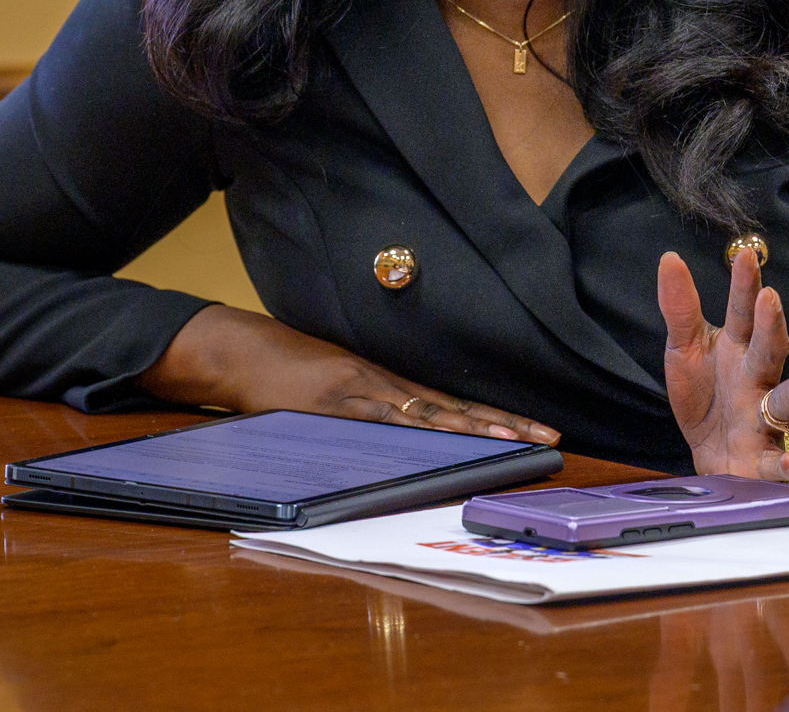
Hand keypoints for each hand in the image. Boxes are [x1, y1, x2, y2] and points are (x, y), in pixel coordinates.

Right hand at [138, 304, 557, 444]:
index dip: (493, 416)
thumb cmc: (284, 368)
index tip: (532, 429)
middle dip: (503, 422)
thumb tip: (402, 429)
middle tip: (548, 435)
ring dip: (472, 427)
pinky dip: (414, 428)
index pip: (452, 403)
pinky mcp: (334, 401)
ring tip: (512, 439)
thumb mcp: (334, 387)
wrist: (240, 348)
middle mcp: (383, 382)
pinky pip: (382, 418)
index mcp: (387, 380)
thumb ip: (367, 406)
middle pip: (454, 407)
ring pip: (428, 413)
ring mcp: (361, 391)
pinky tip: (441, 436)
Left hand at [657, 249, 788, 483]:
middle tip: (771, 299)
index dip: (745, 285)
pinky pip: (783, 462)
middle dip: (772, 326)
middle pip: (769, 349)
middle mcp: (757, 378)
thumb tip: (669, 258)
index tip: (745, 254)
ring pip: (785, 401)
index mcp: (737, 348)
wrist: (708, 454)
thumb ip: (679, 307)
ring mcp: (764, 418)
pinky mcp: (764, 458)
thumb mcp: (684, 348)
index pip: (742, 312)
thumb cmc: (703, 394)